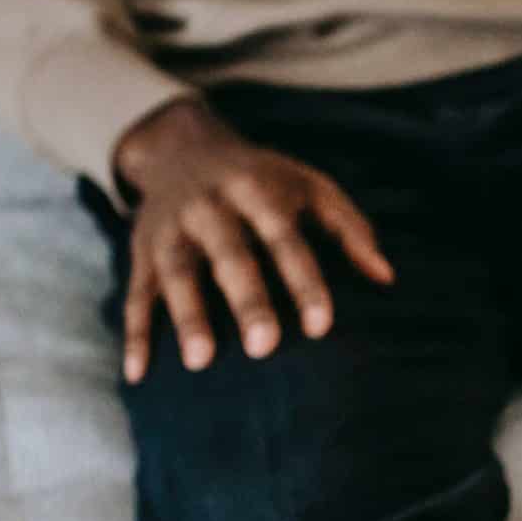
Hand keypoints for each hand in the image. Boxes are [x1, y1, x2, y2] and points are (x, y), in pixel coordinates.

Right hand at [110, 98, 393, 382]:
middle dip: (246, 300)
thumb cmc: (264, 181)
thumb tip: (386, 277)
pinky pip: (135, 294)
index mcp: (255, 190)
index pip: (284, 237)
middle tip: (264, 347)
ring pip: (176, 274)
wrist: (181, 147)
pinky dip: (135, 334)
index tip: (321, 325)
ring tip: (201, 362)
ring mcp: (170, 229)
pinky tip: (138, 373)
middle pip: (228, 255)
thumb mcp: (310, 187)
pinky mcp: (141, 252)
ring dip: (188, 316)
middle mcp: (209, 207)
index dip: (303, 281)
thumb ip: (350, 228)